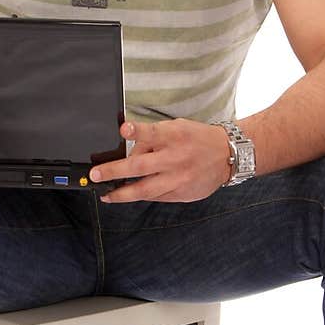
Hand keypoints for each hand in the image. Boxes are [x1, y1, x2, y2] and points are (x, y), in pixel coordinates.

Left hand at [90, 118, 232, 202]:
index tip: (123, 129)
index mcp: (174, 136)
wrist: (228, 156)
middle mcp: (175, 158)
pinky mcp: (182, 193)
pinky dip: (141, 196)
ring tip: (106, 195)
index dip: (137, 131)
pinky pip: (156, 197)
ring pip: (145, 190)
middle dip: (114, 171)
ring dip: (122, 194)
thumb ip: (153, 138)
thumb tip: (131, 152)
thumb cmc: (198, 139)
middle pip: (141, 166)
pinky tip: (129, 196)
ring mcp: (178, 179)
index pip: (152, 132)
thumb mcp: (177, 127)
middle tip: (96, 175)